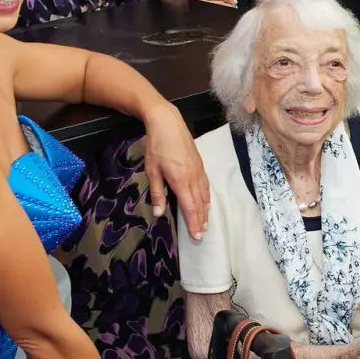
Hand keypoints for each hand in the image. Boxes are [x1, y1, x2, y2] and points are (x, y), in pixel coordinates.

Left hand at [142, 105, 210, 239]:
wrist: (167, 122)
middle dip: (201, 220)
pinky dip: (207, 197)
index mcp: (181, 181)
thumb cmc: (156, 146)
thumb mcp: (152, 170)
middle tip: (202, 234)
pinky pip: (206, 185)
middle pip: (200, 204)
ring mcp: (199, 170)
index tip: (197, 236)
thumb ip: (157, 193)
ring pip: (205, 195)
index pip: (190, 208)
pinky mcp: (200, 164)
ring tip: (206, 222)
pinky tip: (206, 201)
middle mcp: (193, 178)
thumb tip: (159, 213)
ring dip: (206, 210)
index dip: (193, 223)